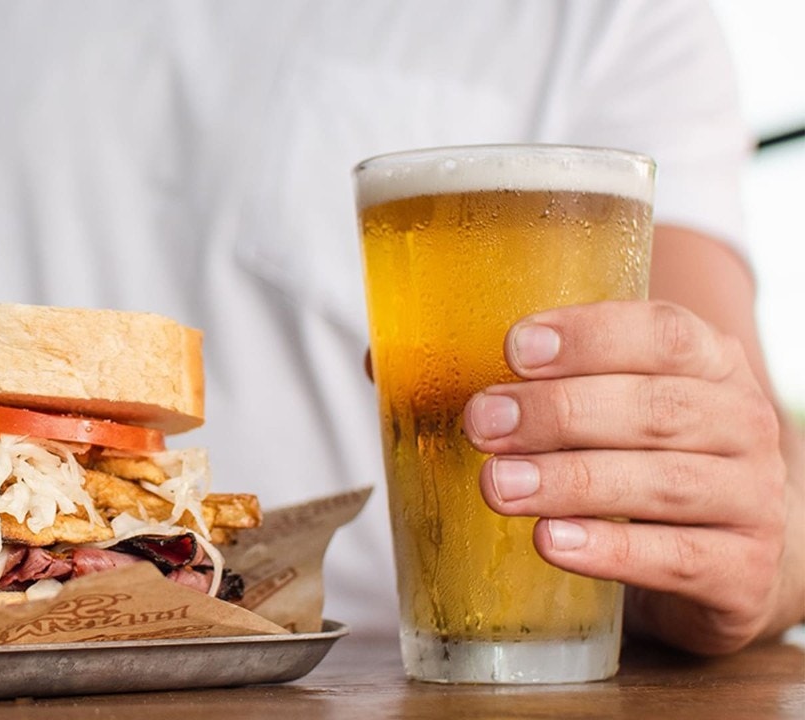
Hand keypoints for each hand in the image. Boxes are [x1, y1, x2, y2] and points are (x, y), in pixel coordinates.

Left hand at [463, 300, 789, 654]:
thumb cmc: (638, 462)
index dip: (591, 336)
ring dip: (572, 482)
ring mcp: (751, 501)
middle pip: (655, 409)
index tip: (515, 345)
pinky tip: (552, 542)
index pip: (663, 332)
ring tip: (498, 487)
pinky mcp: (741, 573)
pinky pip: (679, 559)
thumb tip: (378, 362)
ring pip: (663, 483)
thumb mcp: (596, 407)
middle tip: (481, 422)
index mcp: (706, 364)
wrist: (729, 555)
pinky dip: (612, 551)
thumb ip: (507, 379)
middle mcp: (742, 424)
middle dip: (559, 413)